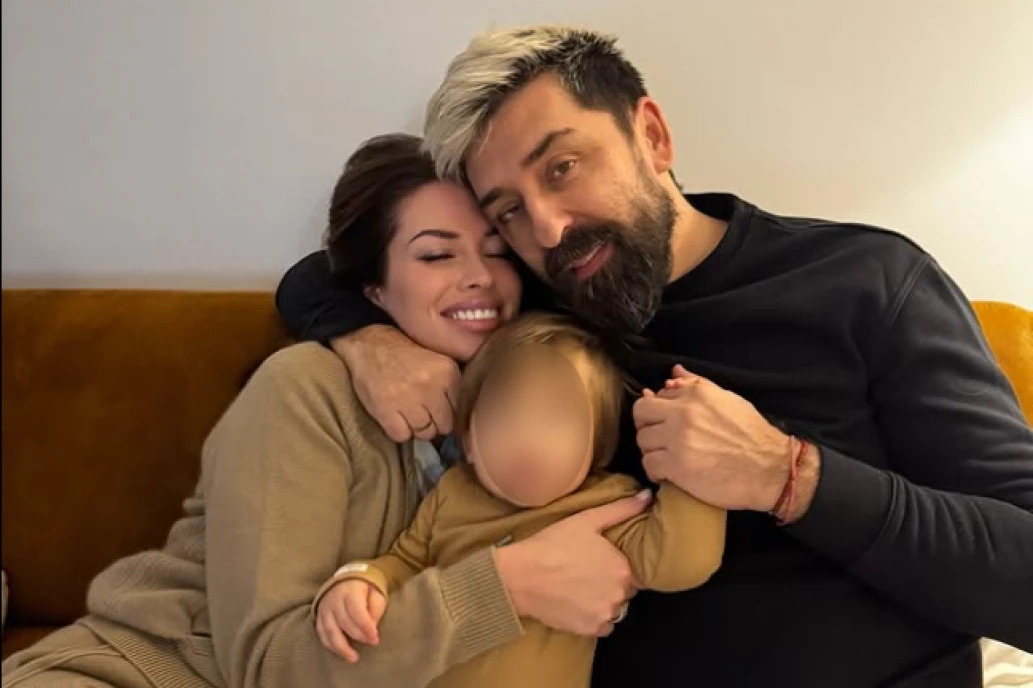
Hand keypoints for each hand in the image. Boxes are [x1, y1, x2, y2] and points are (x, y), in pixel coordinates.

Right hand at [315, 579, 386, 663]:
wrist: (347, 579)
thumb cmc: (365, 589)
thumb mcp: (376, 593)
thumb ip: (375, 609)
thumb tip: (372, 628)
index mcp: (349, 591)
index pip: (356, 611)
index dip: (366, 627)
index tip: (375, 639)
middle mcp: (334, 600)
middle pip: (344, 622)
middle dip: (359, 636)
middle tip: (371, 643)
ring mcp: (324, 609)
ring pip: (330, 631)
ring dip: (342, 648)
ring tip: (353, 658)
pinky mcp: (319, 617)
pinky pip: (322, 634)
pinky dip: (331, 646)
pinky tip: (340, 653)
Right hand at [332, 325, 459, 441]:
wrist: (368, 342)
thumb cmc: (405, 351)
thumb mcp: (438, 359)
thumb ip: (453, 384)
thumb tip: (465, 414)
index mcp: (447, 372)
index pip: (461, 410)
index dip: (451, 412)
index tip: (442, 410)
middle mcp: (430, 386)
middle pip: (445, 426)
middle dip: (436, 422)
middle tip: (424, 411)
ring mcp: (407, 400)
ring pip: (425, 433)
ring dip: (418, 427)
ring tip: (409, 412)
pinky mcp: (385, 410)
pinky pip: (401, 436)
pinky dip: (399, 431)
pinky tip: (395, 417)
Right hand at [493, 490, 651, 636]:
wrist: (521, 576)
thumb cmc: (553, 544)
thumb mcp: (587, 520)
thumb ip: (621, 509)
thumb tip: (647, 496)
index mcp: (623, 567)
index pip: (629, 570)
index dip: (611, 565)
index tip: (593, 561)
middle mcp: (620, 593)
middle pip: (623, 590)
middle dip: (608, 583)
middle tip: (583, 574)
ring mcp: (606, 614)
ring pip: (613, 608)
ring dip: (602, 601)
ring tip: (578, 590)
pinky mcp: (591, 629)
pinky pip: (602, 626)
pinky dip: (593, 618)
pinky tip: (576, 605)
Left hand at [633, 364, 815, 514]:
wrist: (770, 470)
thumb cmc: (752, 436)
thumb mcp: (728, 400)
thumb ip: (697, 385)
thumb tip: (674, 372)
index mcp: (696, 394)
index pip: (655, 395)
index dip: (656, 411)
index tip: (663, 423)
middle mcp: (683, 412)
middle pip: (641, 414)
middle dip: (646, 427)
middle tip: (658, 440)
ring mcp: (677, 439)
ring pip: (642, 441)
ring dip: (651, 451)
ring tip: (666, 458)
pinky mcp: (676, 466)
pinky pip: (648, 465)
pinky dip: (654, 472)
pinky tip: (666, 474)